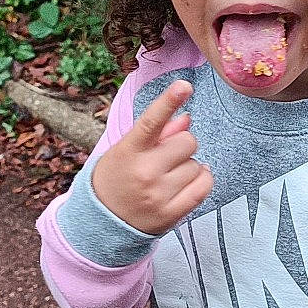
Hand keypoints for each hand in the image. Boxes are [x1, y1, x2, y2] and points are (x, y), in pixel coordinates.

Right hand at [91, 80, 212, 234]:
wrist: (103, 222)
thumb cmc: (116, 178)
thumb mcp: (126, 150)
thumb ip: (157, 133)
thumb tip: (187, 118)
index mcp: (128, 152)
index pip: (151, 122)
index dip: (168, 101)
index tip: (184, 85)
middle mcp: (144, 173)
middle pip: (187, 141)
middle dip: (181, 144)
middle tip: (166, 155)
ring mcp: (158, 195)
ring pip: (197, 164)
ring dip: (188, 165)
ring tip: (168, 175)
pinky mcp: (171, 214)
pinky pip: (204, 186)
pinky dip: (202, 178)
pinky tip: (189, 179)